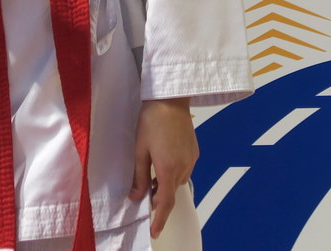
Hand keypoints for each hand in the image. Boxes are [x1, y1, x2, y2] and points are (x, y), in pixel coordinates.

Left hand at [128, 97, 196, 238]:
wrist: (170, 98)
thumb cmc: (151, 121)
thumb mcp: (140, 149)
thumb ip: (139, 176)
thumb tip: (136, 196)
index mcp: (168, 168)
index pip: (166, 202)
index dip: (160, 219)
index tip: (155, 232)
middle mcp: (184, 167)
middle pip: (172, 192)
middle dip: (160, 198)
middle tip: (145, 194)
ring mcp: (191, 159)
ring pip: (178, 181)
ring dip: (166, 184)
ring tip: (153, 174)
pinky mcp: (195, 151)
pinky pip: (184, 169)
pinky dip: (174, 173)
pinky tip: (164, 160)